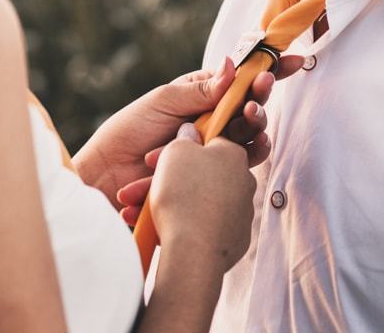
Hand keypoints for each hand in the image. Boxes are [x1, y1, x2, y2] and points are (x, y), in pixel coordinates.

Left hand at [73, 55, 302, 207]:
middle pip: (252, 111)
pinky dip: (237, 159)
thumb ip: (202, 89)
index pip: (242, 81)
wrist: (108, 173)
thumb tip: (233, 65)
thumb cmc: (130, 130)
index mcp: (204, 96)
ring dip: (254, 128)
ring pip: (251, 140)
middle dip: (260, 102)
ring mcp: (214, 149)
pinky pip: (236, 168)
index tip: (294, 60)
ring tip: (248, 120)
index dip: (269, 70)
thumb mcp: (164, 101)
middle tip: (257, 97)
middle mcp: (214, 122)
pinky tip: (239, 150)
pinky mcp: (211, 175)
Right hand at [149, 135, 256, 274]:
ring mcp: (242, 212)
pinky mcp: (236, 239)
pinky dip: (187, 228)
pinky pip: (207, 227)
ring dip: (172, 206)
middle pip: (203, 175)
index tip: (161, 160)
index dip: (182, 150)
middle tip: (140, 191)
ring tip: (138, 214)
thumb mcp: (176, 152)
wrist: (194, 251)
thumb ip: (184, 138)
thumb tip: (190, 132)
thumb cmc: (184, 194)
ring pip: (200, 203)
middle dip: (171, 182)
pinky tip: (162, 233)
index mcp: (234, 155)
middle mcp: (244, 181)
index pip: (209, 143)